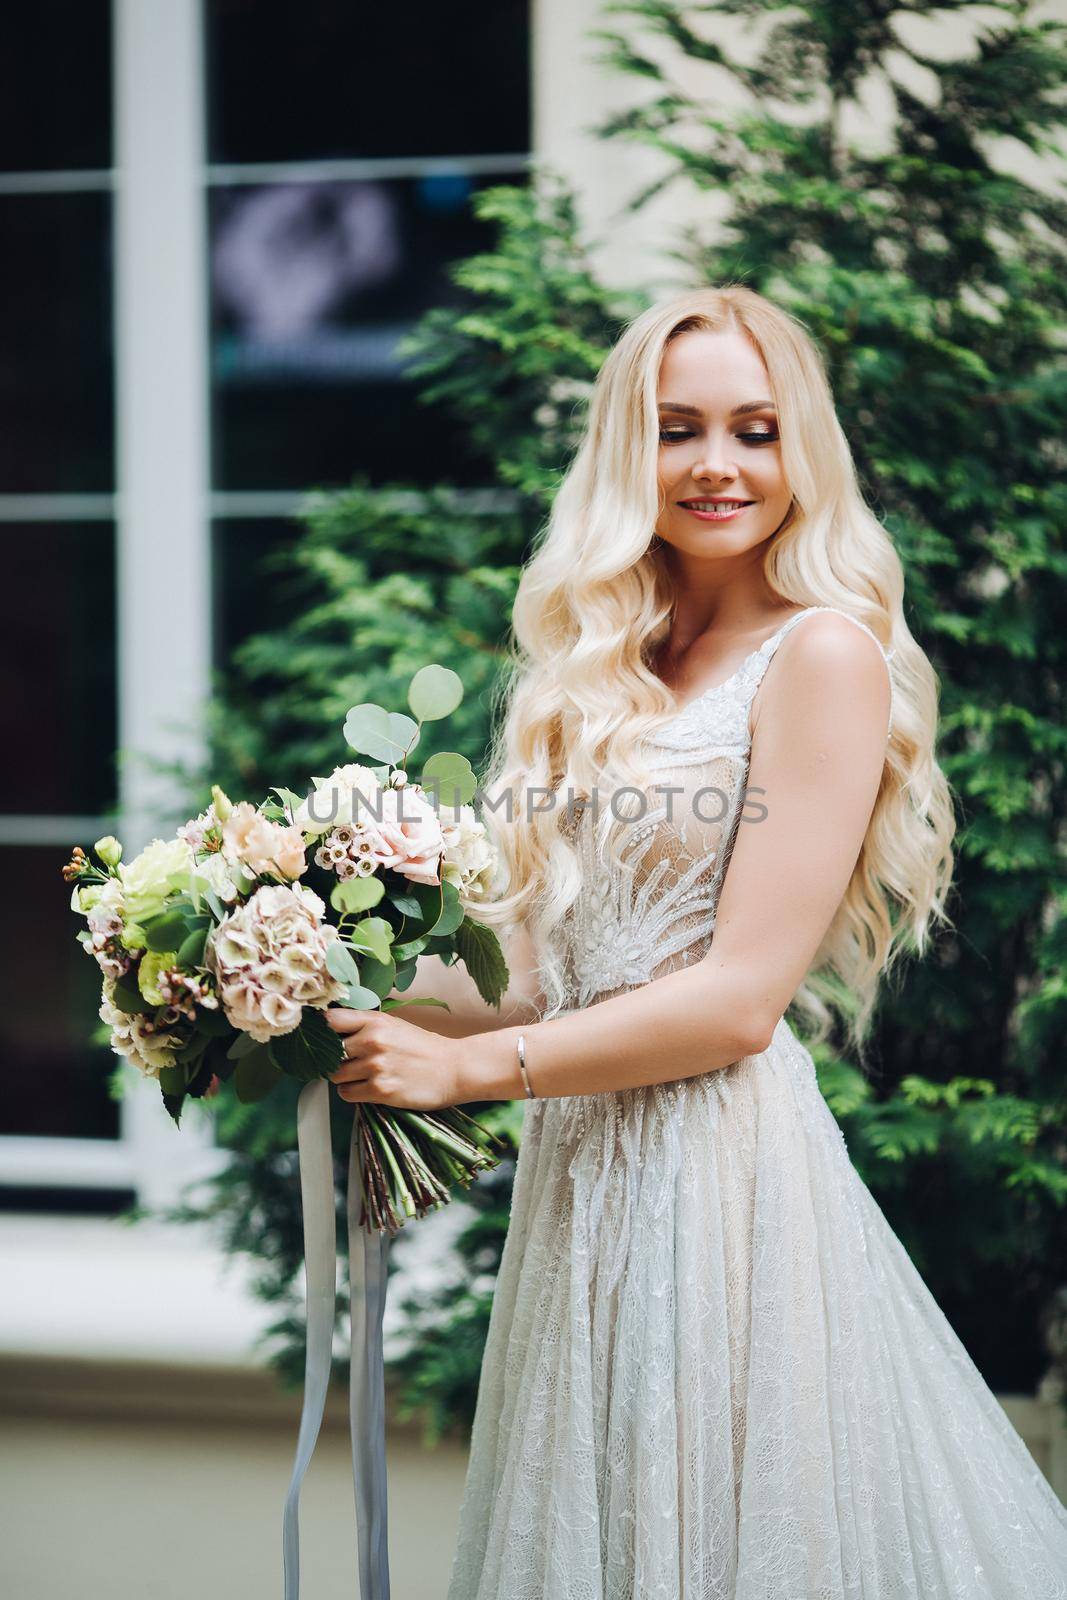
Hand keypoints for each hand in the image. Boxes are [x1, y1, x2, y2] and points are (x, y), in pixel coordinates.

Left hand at [324, 1006, 463, 1108]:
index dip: (322, 1029)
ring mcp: (376, 1066)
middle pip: (329, 1051)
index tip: (323, 1036)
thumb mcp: (394, 1025)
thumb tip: (332, 1032)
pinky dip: (352, 1092)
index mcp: (375, 1020)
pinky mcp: (381, 1090)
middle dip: (334, 1058)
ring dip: (342, 1077)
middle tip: (345, 1061)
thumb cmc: (423, 1048)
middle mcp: (372, 1040)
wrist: (454, 1070)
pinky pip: (346, 1094)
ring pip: (335, 1075)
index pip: (330, 1019)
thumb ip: (365, 1026)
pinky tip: (366, 1087)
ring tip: (359, 1075)